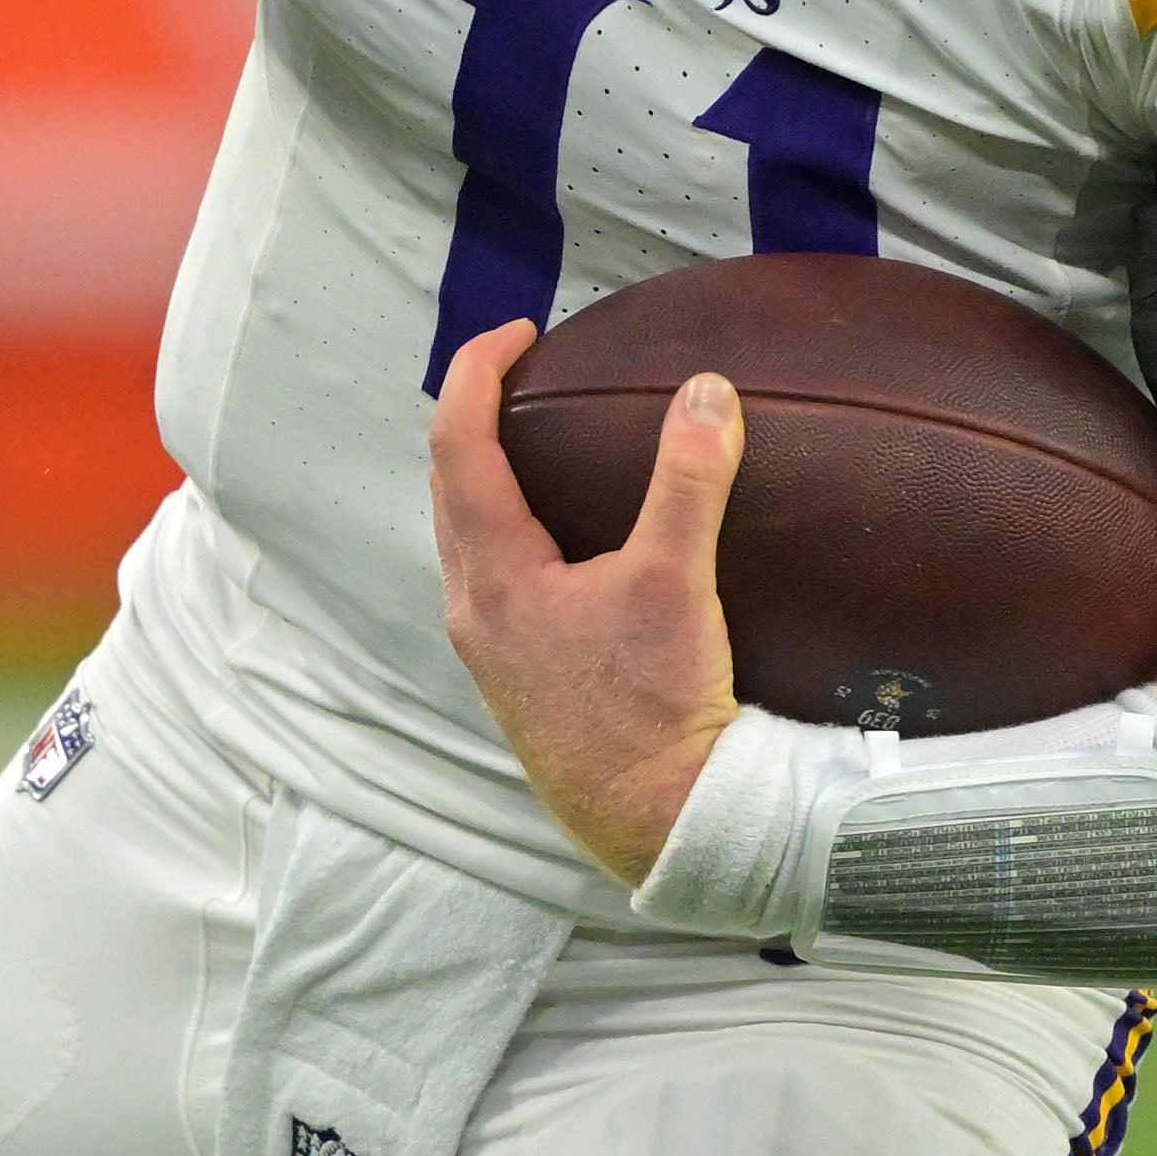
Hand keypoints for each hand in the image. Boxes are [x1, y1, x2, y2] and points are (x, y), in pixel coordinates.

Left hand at [425, 319, 741, 886]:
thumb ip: (689, 481)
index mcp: (493, 576)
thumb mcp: (676, 584)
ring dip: (489, 478)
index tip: (519, 333)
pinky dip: (513, 530)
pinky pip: (496, 578)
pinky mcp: (518, 678)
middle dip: (476, 418)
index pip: (456, 446)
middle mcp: (474, 610)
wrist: (658, 821)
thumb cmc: (654, 710)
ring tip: (541, 440)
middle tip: (524, 374)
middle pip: (450, 487)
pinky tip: (567, 538)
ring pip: (467, 537)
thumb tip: (706, 392)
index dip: (476, 375)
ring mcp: (491, 649)